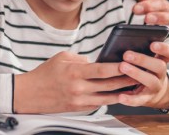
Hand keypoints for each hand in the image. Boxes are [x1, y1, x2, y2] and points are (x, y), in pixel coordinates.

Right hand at [14, 52, 136, 113]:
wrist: (29, 94)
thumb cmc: (44, 74)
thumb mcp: (61, 58)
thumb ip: (81, 59)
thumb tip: (95, 61)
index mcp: (74, 73)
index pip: (101, 70)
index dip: (117, 68)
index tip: (128, 63)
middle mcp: (78, 88)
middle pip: (109, 85)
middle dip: (126, 80)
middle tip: (139, 74)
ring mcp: (79, 101)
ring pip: (107, 98)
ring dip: (122, 92)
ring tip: (134, 86)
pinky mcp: (79, 109)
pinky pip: (99, 103)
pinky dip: (110, 99)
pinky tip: (119, 94)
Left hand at [116, 41, 168, 108]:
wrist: (155, 93)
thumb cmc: (145, 69)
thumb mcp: (148, 59)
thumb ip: (141, 49)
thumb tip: (124, 40)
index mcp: (162, 60)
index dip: (164, 49)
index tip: (152, 44)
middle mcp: (161, 74)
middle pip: (159, 66)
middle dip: (143, 59)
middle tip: (126, 54)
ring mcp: (155, 87)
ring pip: (151, 81)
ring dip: (136, 73)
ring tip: (122, 67)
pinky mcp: (146, 99)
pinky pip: (139, 100)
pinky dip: (130, 99)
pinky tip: (121, 96)